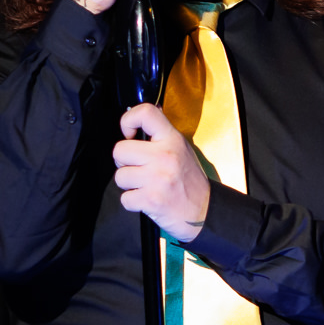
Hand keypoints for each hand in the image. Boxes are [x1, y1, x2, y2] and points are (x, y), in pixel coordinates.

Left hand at [113, 103, 212, 242]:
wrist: (203, 211)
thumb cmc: (189, 180)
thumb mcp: (181, 149)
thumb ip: (160, 135)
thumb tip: (137, 121)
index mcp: (172, 139)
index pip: (145, 113)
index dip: (128, 120)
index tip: (129, 134)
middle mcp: (165, 156)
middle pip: (120, 150)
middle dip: (124, 162)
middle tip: (138, 167)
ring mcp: (157, 178)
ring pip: (119, 176)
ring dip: (129, 184)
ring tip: (145, 185)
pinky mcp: (151, 200)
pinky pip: (125, 198)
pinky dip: (133, 202)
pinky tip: (147, 199)